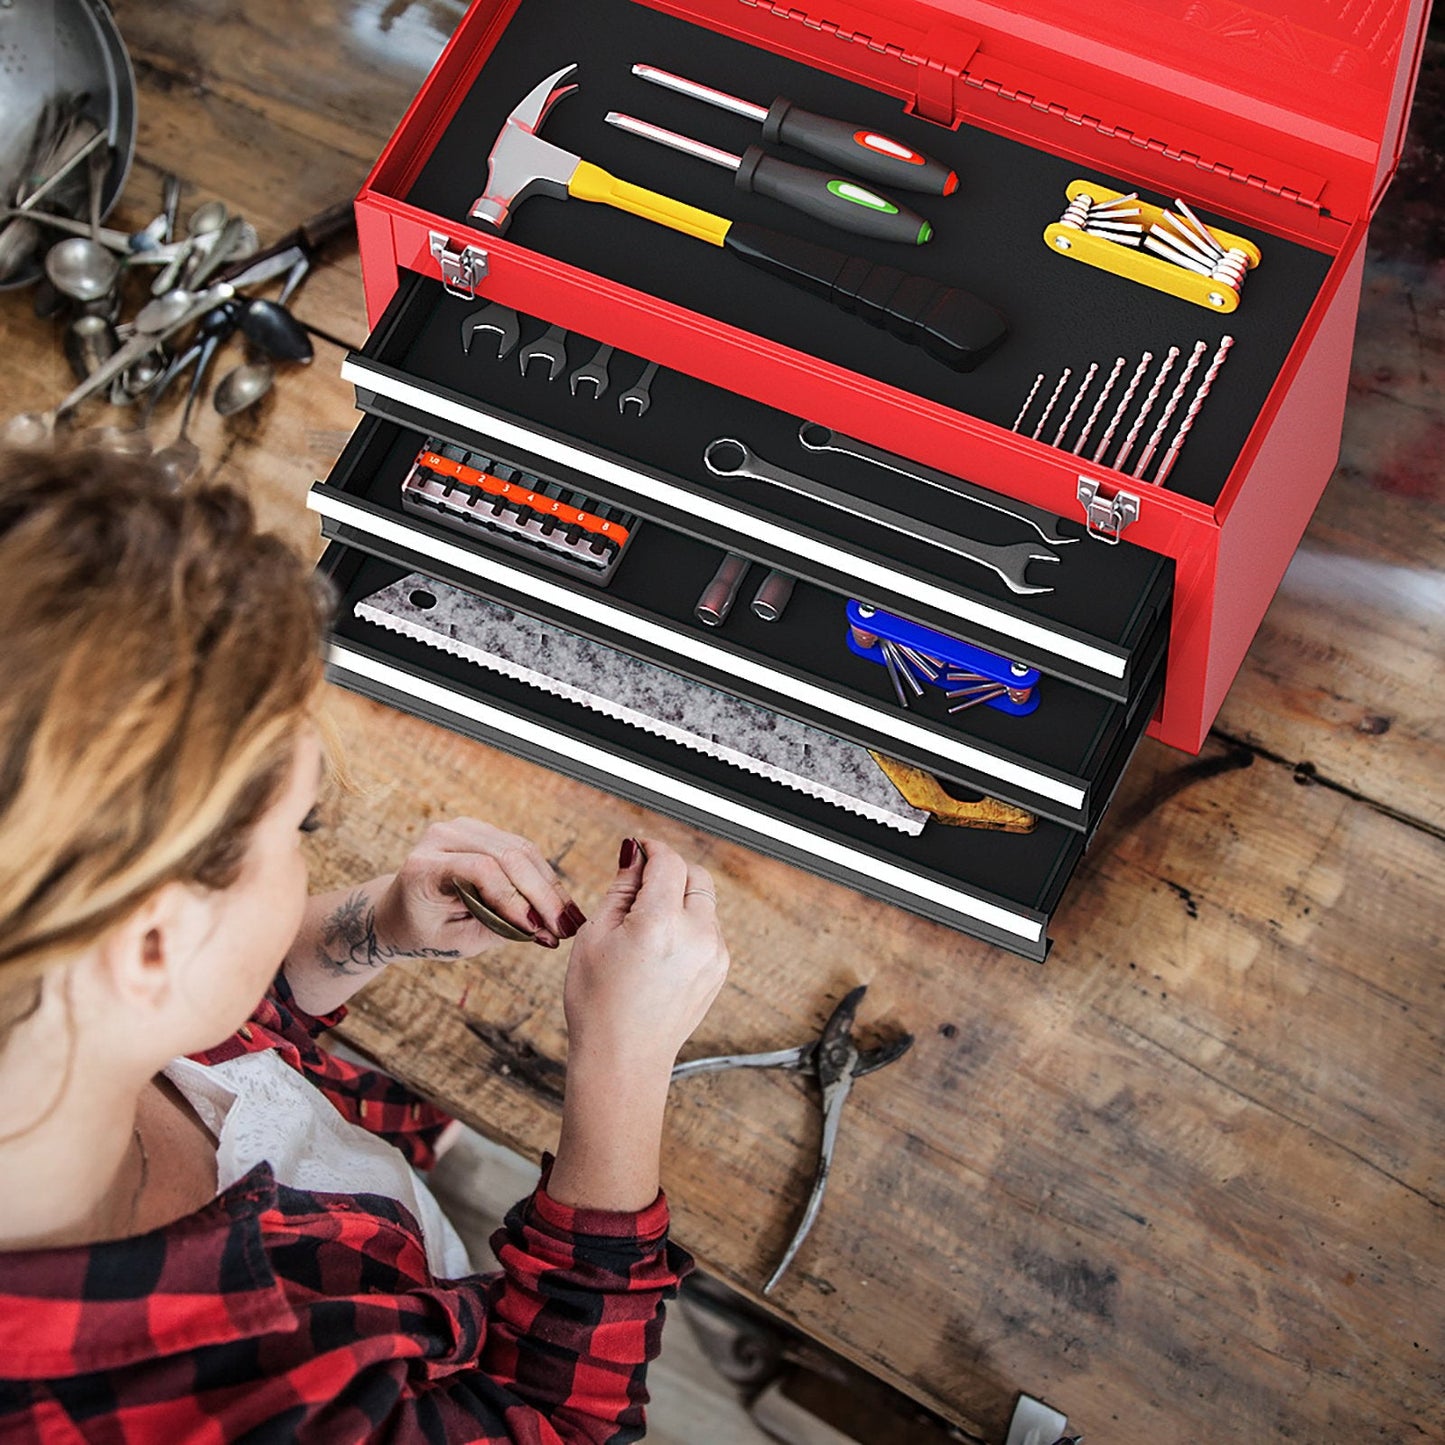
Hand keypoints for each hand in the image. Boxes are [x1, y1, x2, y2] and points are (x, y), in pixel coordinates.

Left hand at [378, 817, 585, 956]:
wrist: (401, 908)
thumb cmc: (422, 930)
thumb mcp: (454, 942)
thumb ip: (497, 932)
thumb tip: (545, 930)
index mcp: (424, 866)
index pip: (479, 869)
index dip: (513, 898)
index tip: (538, 929)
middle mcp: (443, 836)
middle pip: (507, 855)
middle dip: (542, 894)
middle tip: (566, 927)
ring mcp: (463, 827)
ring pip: (522, 850)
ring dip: (549, 886)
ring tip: (569, 919)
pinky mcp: (482, 830)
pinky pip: (522, 849)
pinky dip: (543, 877)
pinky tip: (558, 902)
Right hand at [563, 836, 729, 1077]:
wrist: (623, 1059)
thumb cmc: (599, 1004)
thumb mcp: (595, 935)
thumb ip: (621, 888)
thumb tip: (634, 854)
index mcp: (661, 923)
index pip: (668, 862)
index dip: (651, 849)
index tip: (638, 849)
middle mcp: (697, 935)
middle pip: (694, 875)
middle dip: (670, 871)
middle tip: (641, 883)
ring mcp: (714, 953)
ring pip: (704, 901)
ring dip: (680, 898)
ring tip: (645, 926)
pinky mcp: (720, 968)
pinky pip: (709, 928)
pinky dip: (690, 924)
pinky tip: (660, 948)